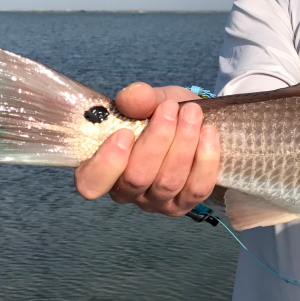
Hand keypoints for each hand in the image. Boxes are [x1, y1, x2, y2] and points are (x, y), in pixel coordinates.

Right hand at [74, 83, 219, 216]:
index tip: (125, 133)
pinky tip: (208, 132)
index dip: (106, 164)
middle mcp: (127, 191)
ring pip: (168, 182)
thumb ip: (139, 99)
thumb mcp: (151, 100)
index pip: (91, 183)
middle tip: (170, 108)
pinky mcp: (185, 204)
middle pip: (137, 178)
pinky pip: (197, 189)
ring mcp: (156, 202)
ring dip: (184, 143)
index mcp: (105, 167)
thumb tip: (134, 96)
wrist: (197, 123)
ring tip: (192, 112)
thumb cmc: (165, 114)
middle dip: (157, 139)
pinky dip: (206, 159)